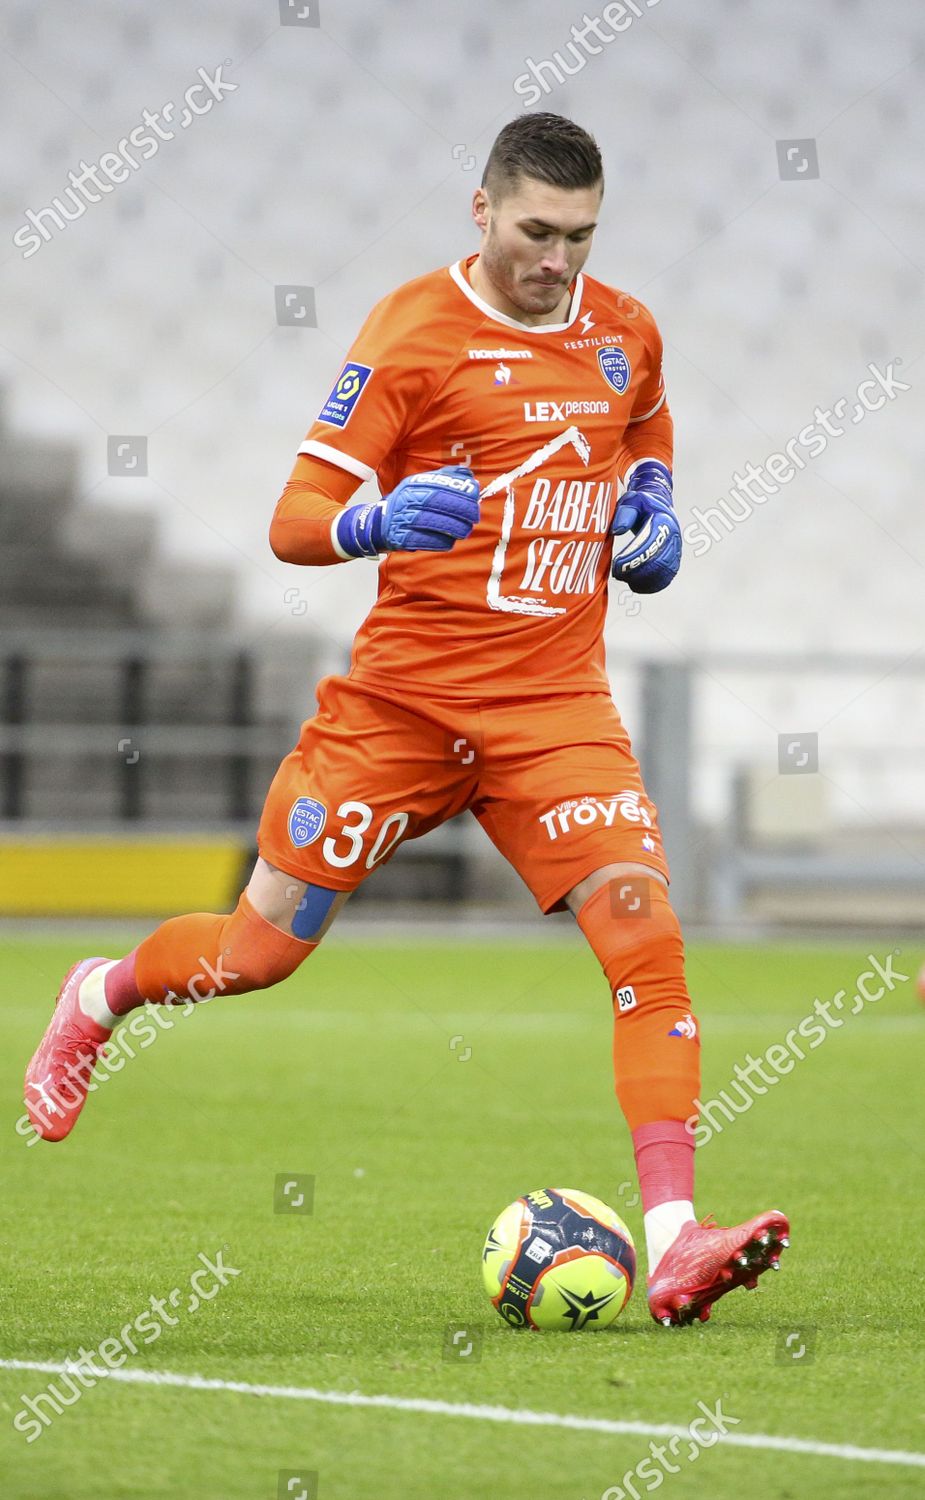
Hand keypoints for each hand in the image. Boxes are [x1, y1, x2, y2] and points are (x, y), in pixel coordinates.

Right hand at [334, 465, 479, 558]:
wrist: (375, 525)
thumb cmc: (404, 505)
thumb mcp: (419, 486)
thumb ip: (443, 479)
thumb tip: (468, 476)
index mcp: (413, 485)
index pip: (442, 486)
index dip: (461, 491)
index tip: (475, 497)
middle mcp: (407, 500)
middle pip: (441, 504)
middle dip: (462, 511)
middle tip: (474, 517)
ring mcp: (403, 520)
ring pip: (436, 523)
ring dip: (455, 528)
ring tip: (464, 530)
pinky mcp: (401, 539)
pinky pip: (427, 541)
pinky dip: (442, 542)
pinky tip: (449, 541)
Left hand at [610, 459, 681, 593]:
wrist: (658, 506)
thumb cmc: (642, 504)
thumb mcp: (631, 502)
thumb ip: (624, 514)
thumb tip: (617, 530)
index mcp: (664, 521)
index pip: (650, 544)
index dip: (634, 558)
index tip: (617, 565)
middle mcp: (673, 537)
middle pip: (658, 561)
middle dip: (637, 571)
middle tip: (619, 573)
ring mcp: (676, 549)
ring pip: (663, 572)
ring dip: (644, 580)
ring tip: (626, 579)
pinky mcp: (674, 559)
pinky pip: (666, 577)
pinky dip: (652, 584)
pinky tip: (636, 584)